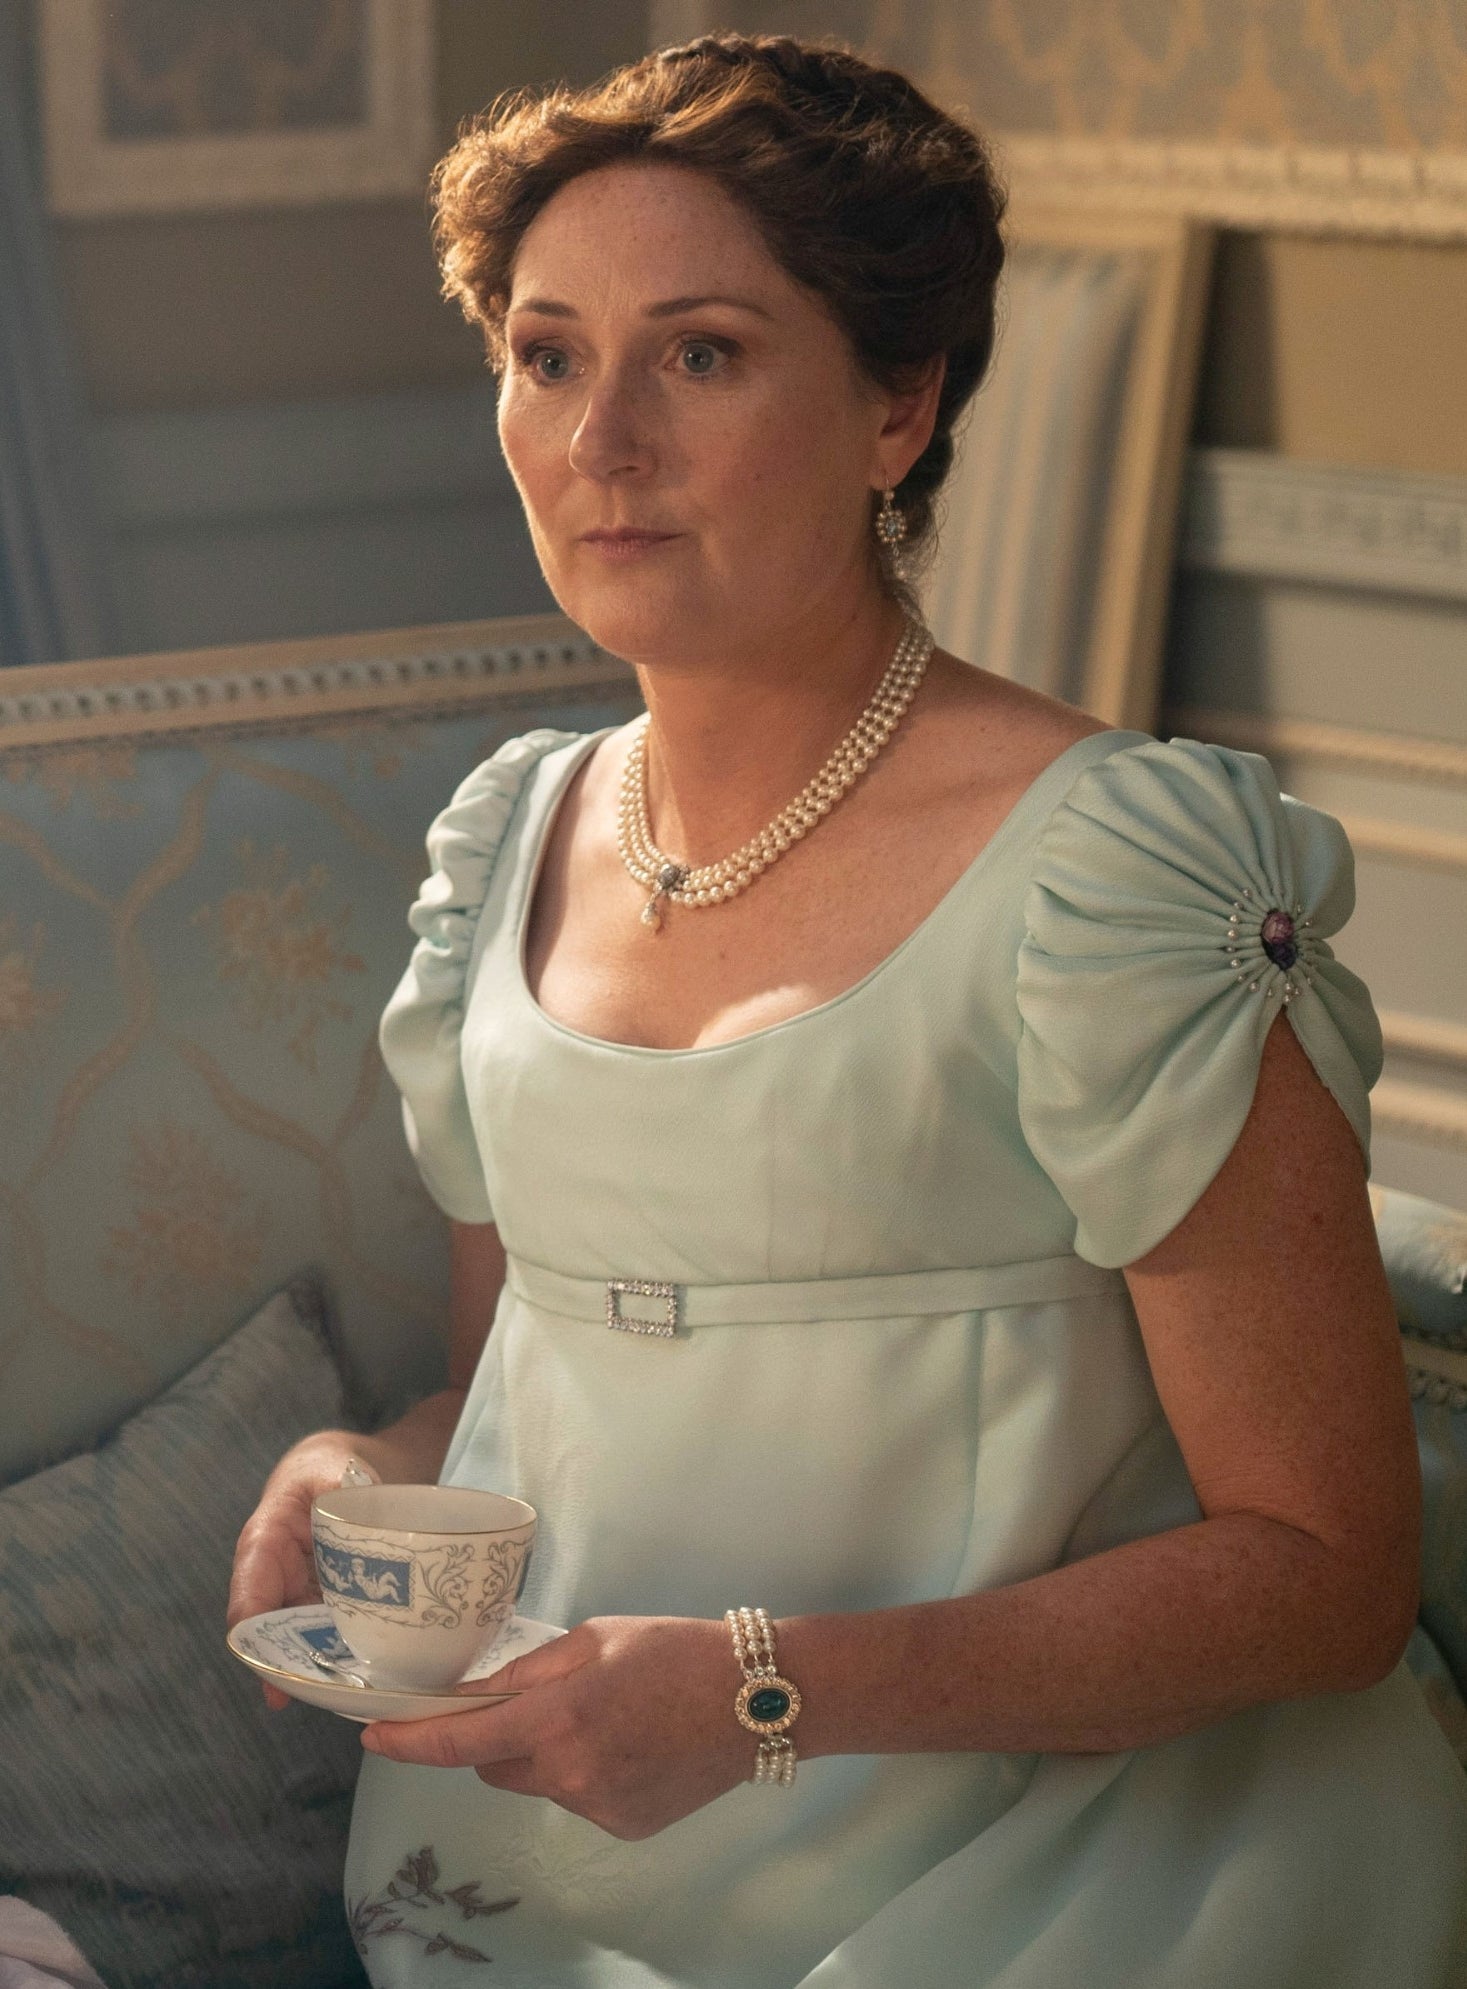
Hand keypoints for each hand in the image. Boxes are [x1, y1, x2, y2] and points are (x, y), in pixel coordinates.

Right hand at [227, 1429, 361, 1708]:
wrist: (341, 1473)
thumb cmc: (328, 1468)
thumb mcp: (333, 1468)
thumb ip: (340, 1485)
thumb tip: (351, 1502)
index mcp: (263, 1546)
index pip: (249, 1598)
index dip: (257, 1637)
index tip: (272, 1670)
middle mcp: (274, 1581)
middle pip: (270, 1635)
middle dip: (289, 1667)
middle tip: (315, 1695)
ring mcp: (299, 1599)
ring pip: (300, 1644)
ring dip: (318, 1669)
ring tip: (344, 1693)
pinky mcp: (325, 1608)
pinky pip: (329, 1637)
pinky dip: (342, 1656)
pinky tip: (366, 1676)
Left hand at [359, 1616, 753, 1839]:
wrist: (757, 1697)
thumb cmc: (675, 1650)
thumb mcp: (595, 1638)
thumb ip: (529, 1670)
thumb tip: (476, 1694)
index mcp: (557, 1718)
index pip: (460, 1741)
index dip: (408, 1742)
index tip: (373, 1737)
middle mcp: (569, 1775)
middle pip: (496, 1765)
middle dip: (498, 1735)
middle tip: (538, 1698)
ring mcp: (597, 1809)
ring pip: (539, 1782)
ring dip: (546, 1753)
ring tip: (604, 1715)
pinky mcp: (624, 1827)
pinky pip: (578, 1798)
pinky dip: (585, 1772)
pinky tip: (629, 1742)